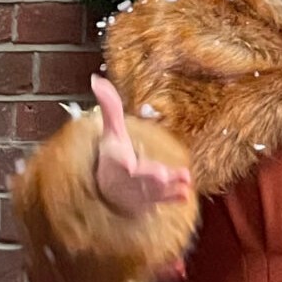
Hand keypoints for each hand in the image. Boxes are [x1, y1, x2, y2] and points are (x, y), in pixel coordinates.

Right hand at [92, 75, 191, 216]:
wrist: (108, 191)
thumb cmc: (113, 156)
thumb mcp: (111, 132)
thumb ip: (109, 108)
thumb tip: (96, 79)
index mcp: (117, 160)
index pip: (118, 162)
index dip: (122, 163)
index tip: (127, 163)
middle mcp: (129, 179)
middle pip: (140, 179)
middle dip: (150, 177)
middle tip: (162, 174)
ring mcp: (140, 192)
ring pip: (154, 191)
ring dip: (168, 188)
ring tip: (184, 180)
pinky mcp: (151, 201)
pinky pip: (162, 201)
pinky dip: (173, 199)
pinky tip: (185, 195)